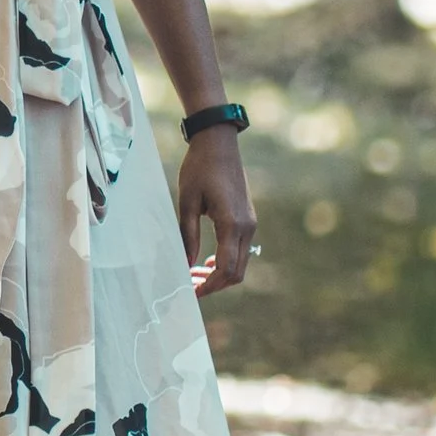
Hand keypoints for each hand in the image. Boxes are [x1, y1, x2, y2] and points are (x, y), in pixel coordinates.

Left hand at [179, 126, 255, 297]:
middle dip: (214, 285)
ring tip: (195, 275)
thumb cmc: (199, 168)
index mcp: (232, 224)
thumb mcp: (187, 202)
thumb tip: (185, 264)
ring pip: (241, 263)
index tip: (190, 292)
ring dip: (219, 274)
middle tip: (190, 287)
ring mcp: (250, 224)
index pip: (225, 269)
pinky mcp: (248, 219)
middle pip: (236, 272)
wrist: (218, 143)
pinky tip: (206, 260)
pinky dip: (225, 261)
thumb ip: (187, 236)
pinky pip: (241, 250)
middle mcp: (247, 227)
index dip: (208, 286)